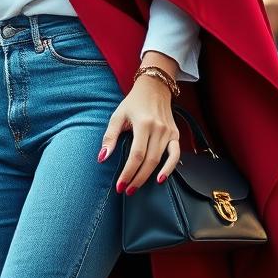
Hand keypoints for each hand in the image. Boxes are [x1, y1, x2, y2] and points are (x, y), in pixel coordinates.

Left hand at [98, 58, 179, 193]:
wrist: (154, 87)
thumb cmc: (133, 102)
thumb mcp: (117, 115)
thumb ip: (110, 137)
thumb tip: (102, 158)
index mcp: (143, 124)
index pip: (136, 155)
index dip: (128, 172)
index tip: (120, 185)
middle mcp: (158, 129)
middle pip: (149, 160)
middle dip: (137, 178)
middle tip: (126, 190)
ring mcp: (169, 132)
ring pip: (160, 160)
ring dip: (148, 177)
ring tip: (136, 187)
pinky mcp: (175, 134)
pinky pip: (175, 155)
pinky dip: (170, 168)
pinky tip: (161, 179)